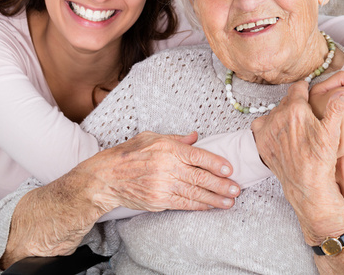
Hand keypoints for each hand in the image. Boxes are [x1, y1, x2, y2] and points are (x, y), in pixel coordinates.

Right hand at [79, 131, 239, 213]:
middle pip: (200, 177)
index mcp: (168, 148)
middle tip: (237, 188)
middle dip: (221, 184)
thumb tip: (196, 137)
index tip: (230, 169)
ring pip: (195, 193)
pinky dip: (199, 206)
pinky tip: (211, 206)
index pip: (198, 155)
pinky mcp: (158, 201)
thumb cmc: (128, 154)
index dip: (216, 163)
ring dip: (215, 198)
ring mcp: (163, 186)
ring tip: (230, 201)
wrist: (107, 177)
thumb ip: (176, 139)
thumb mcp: (151, 138)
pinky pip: (183, 204)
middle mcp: (167, 167)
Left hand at [251, 81, 343, 243]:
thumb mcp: (332, 132)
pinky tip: (280, 133)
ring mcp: (268, 128)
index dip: (304, 89)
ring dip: (283, 115)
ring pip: (275, 112)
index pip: (298, 87)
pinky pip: (262, 124)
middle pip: (287, 100)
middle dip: (295, 104)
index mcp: (297, 109)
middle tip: (304, 113)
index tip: (307, 91)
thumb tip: (343, 93)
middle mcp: (279, 116)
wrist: (306, 183)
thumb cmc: (320, 159)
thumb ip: (336, 108)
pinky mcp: (261, 140)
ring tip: (294, 126)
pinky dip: (269, 126)